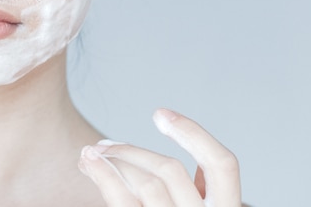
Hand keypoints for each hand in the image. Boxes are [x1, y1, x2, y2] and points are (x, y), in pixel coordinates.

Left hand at [79, 109, 240, 205]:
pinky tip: (88, 164)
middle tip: (104, 144)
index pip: (223, 165)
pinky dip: (102, 175)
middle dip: (132, 150)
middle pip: (170, 169)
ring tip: (91, 154)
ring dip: (112, 160)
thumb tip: (186, 162)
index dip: (194, 133)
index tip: (159, 113)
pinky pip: (121, 200)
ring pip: (144, 182)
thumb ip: (200, 197)